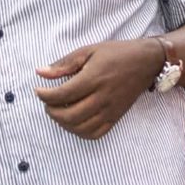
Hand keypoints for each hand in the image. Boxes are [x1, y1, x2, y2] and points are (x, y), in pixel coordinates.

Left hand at [32, 39, 161, 139]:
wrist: (145, 62)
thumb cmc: (115, 54)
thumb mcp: (87, 51)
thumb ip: (63, 64)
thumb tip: (39, 72)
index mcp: (93, 78)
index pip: (62, 94)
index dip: (45, 95)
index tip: (38, 90)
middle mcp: (102, 97)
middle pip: (69, 115)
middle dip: (52, 111)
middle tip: (47, 103)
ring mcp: (110, 110)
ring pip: (80, 128)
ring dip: (63, 123)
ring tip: (58, 112)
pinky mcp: (115, 117)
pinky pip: (95, 134)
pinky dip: (80, 132)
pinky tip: (74, 121)